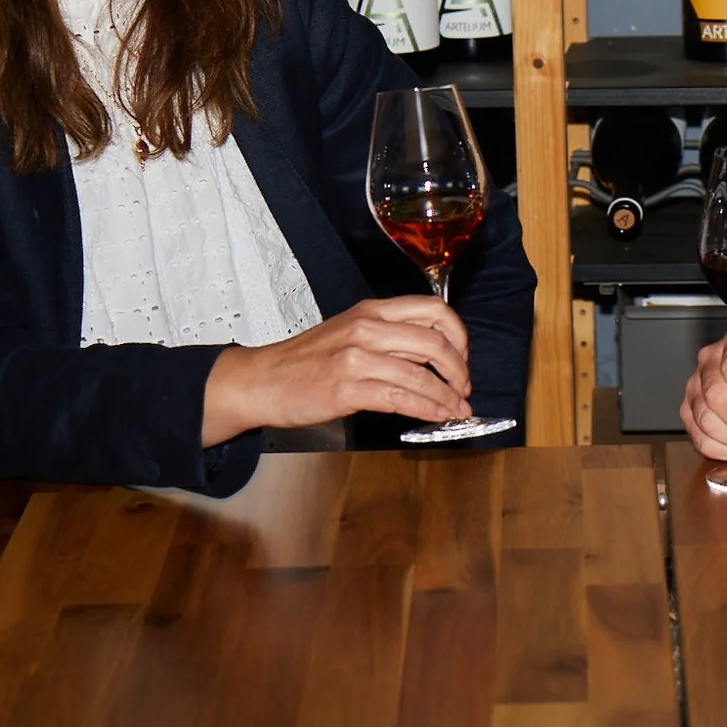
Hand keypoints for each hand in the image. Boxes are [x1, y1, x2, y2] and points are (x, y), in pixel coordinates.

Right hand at [201, 297, 472, 446]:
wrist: (261, 380)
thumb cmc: (306, 361)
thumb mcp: (349, 332)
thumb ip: (389, 338)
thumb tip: (433, 356)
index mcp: (371, 311)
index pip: (432, 310)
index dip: (458, 334)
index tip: (463, 356)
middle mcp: (366, 328)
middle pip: (434, 342)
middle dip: (459, 369)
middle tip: (465, 388)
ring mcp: (356, 358)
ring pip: (420, 374)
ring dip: (447, 396)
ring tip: (457, 410)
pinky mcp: (346, 389)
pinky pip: (400, 399)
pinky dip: (426, 409)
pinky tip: (436, 416)